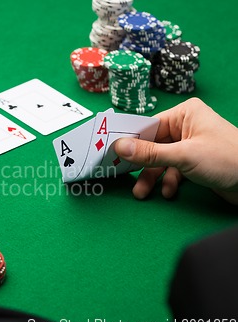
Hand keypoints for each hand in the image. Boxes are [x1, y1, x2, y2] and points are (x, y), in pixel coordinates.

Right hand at [114, 98, 237, 204]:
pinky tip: (169, 192)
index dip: (129, 141)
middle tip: (122, 176)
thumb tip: (119, 147)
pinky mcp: (194, 162)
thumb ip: (149, 153)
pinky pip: (172, 170)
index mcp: (184, 114)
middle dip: (141, 165)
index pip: (147, 126)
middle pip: (151, 145)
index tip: (110, 153)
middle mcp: (186, 126)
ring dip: (152, 177)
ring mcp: (190, 145)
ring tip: (143, 192)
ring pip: (160, 160)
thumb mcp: (183, 156)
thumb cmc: (228, 160)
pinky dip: (168, 181)